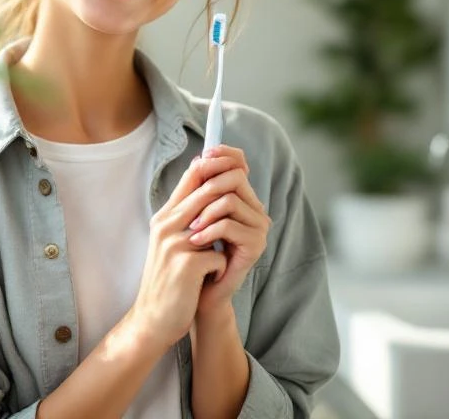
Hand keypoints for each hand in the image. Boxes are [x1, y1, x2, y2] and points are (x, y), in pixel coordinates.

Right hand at [127, 158, 228, 349]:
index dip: (215, 170)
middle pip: (205, 192)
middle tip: (242, 214)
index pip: (190, 178)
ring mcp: (175, 244)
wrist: (153, 320)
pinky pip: (218, 258)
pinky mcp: (186, 265)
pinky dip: (221, 269)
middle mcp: (166, 226)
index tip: (234, 174)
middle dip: (230, 201)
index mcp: (164, 218)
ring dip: (226, 239)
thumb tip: (210, 192)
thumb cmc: (168, 281)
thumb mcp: (170, 244)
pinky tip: (211, 280)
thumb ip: (185, 220)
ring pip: (216, 222)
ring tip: (224, 252)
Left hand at [183, 146, 270, 314]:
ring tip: (191, 229)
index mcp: (241, 199)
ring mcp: (258, 227)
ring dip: (204, 212)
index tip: (203, 155)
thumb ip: (199, 191)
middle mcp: (255, 209)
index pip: (239, 163)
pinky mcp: (256, 245)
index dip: (224, 154)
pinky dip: (208, 231)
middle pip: (235, 177)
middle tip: (189, 204)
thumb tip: (198, 160)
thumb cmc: (195, 255)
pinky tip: (196, 242)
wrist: (199, 293)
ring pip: (230, 200)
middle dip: (207, 186)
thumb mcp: (194, 217)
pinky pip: (229, 225)